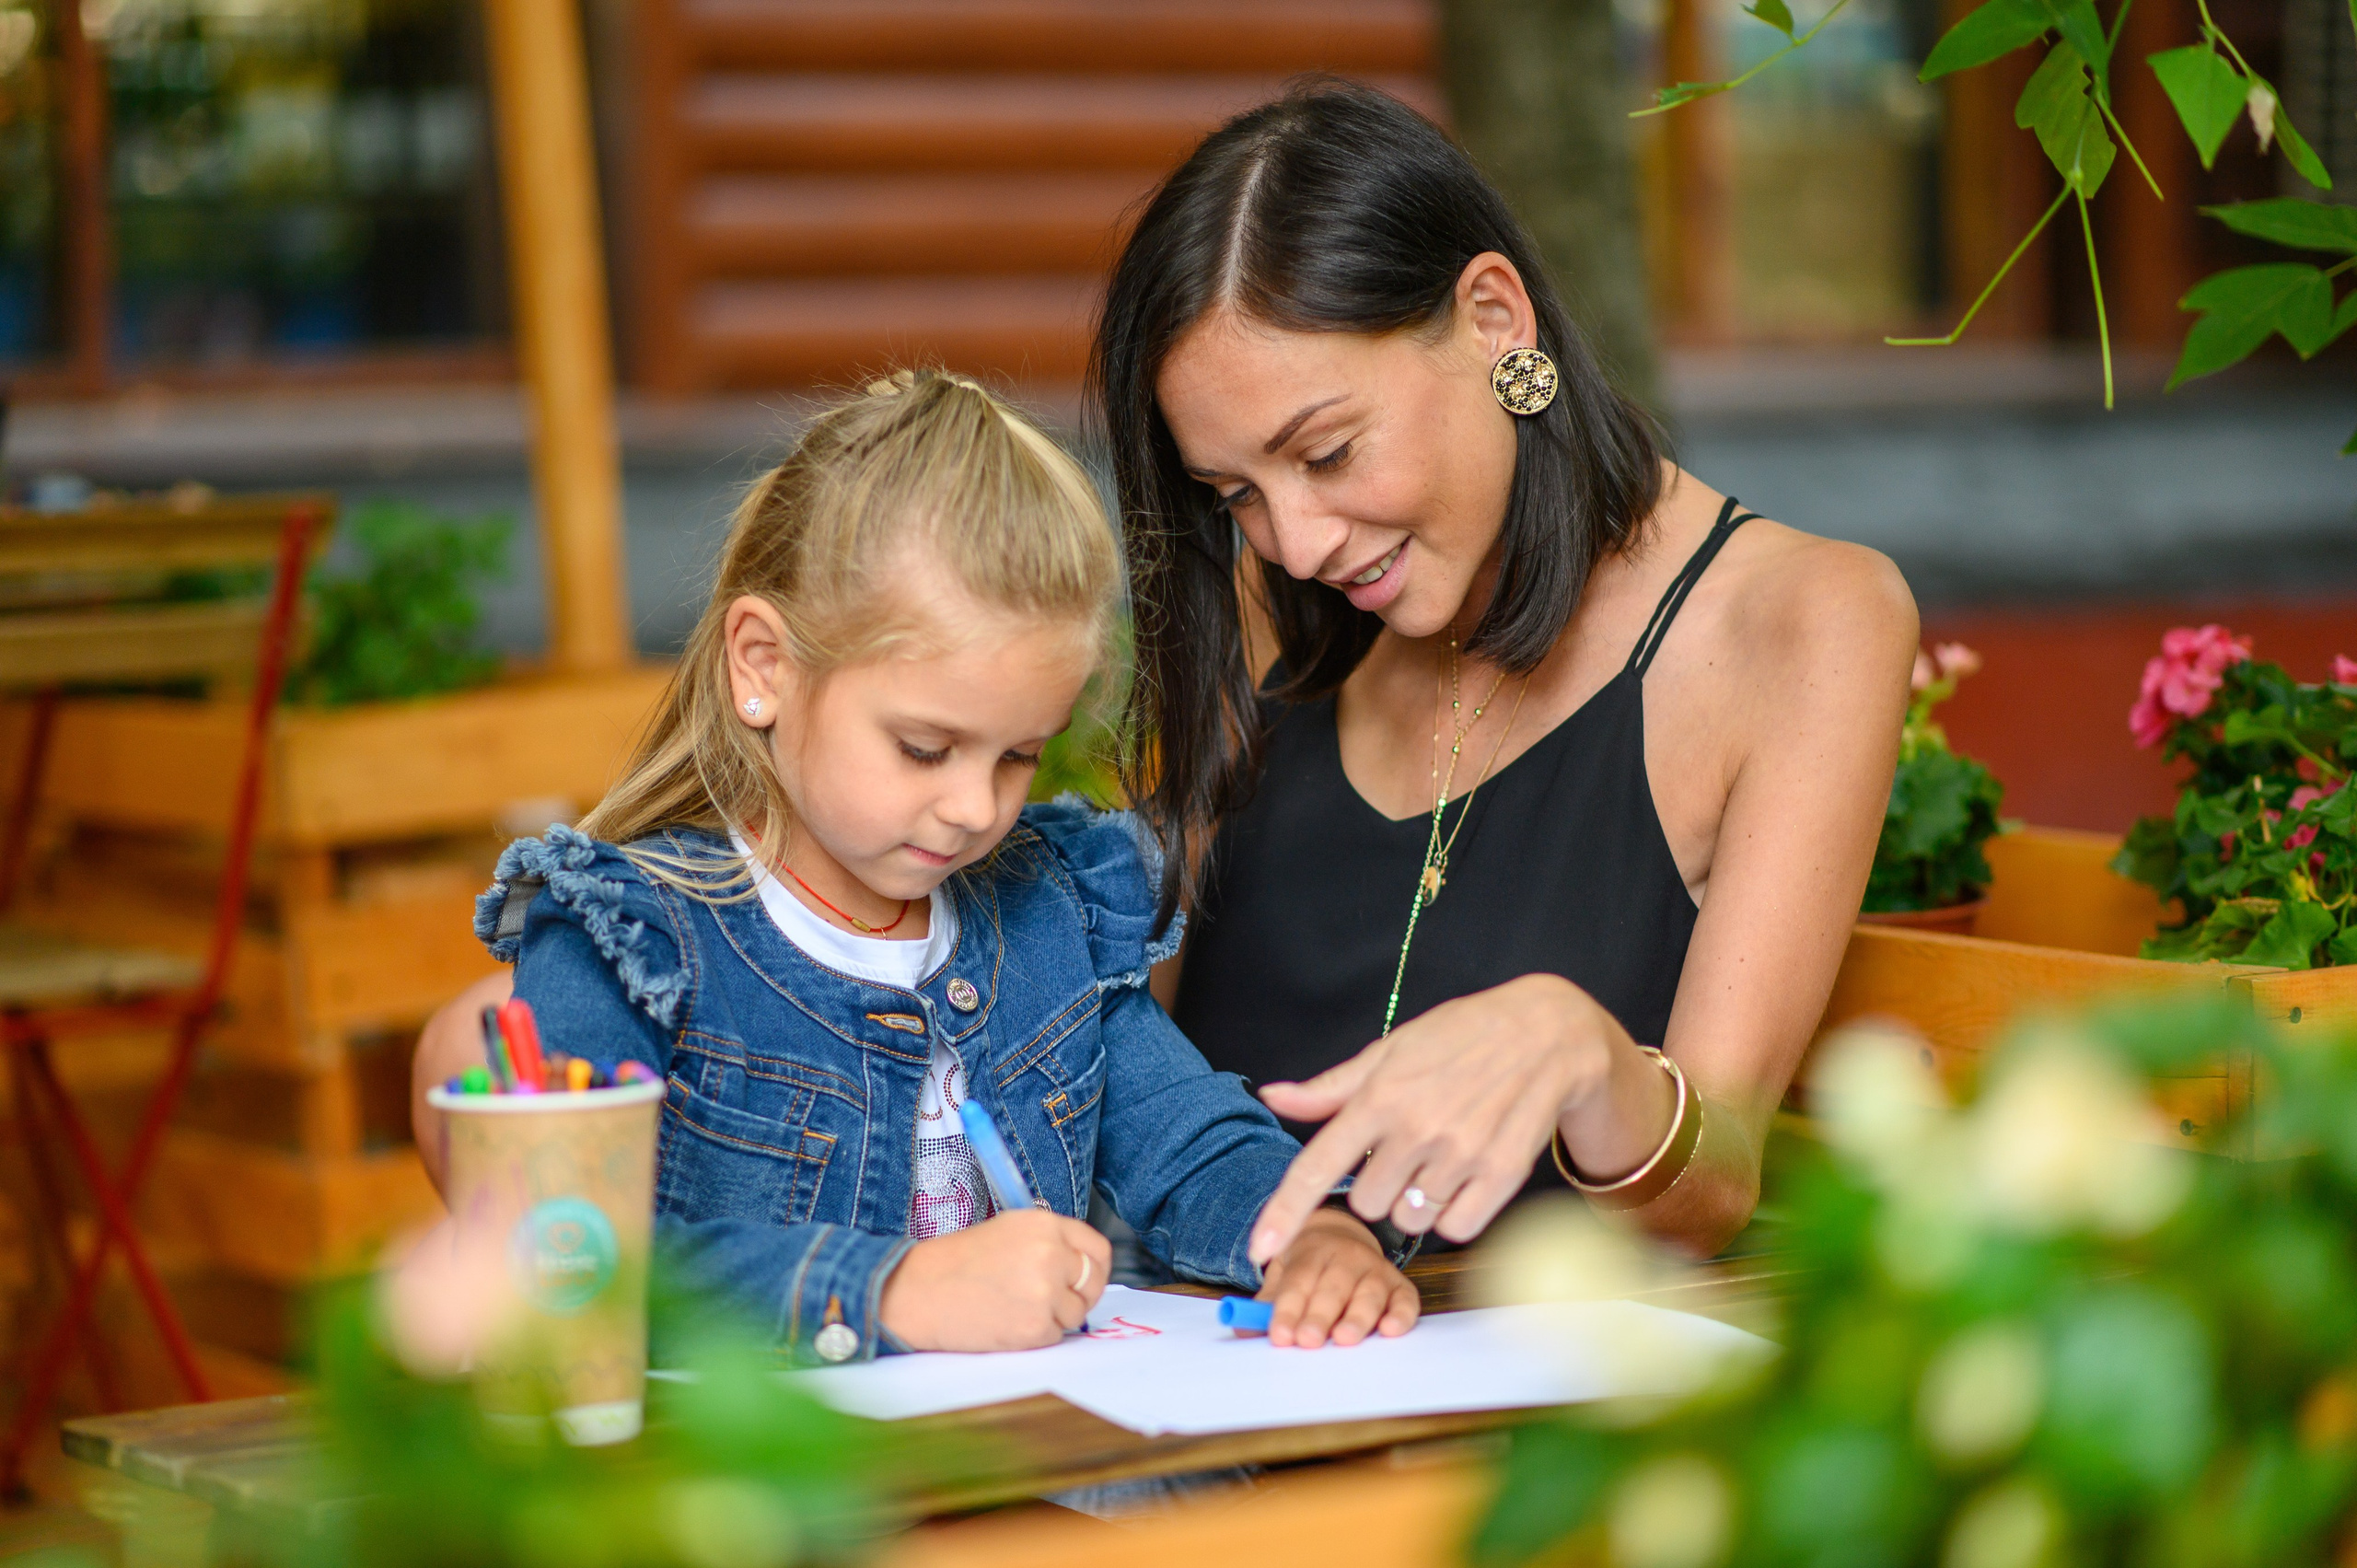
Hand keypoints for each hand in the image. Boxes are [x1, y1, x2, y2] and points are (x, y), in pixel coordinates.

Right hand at [879, 1210, 1110, 1351]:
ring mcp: (1045, 1292)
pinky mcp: (1035, 1328)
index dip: (1095, 1266)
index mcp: (1045, 1224)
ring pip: (1076, 1313)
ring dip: (1054, 1316)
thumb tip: (1083, 1265)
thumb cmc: (957, 1262)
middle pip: (1094, 1282)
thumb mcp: (1008, 1230)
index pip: (1098, 1248)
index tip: (1087, 1278)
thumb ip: (1049, 1242)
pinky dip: (1036, 1335)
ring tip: (1016, 1307)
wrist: (920, 1292)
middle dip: (1080, 1294)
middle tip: (1055, 1299)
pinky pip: (1055, 1336)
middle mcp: (1051, 1255)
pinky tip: (1007, 1321)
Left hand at [1251, 974, 1662, 1263]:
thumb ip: (1331, 1087)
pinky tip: (1464, 1175)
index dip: (1283, 1214)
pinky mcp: (1502, 1175)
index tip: (1259, 1251)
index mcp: (1380, 1095)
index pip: (1317, 1166)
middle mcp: (1417, 1128)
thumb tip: (1273, 1096)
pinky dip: (1454, 1212)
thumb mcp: (1391, 1049)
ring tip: (1439, 1155)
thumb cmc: (1460, 1036)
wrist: (1547, 1032)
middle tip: (1405, 1146)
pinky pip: (1456, 1227)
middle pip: (1365, 1203)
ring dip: (1415, 1200)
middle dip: (1377, 1184)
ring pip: (1409, 1219)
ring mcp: (1461, 1154)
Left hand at [1258, 1208, 1418, 1347]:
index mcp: (1313, 1250)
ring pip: (1369, 1292)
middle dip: (1320, 1315)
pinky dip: (1401, 1315)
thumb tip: (1243, 1329)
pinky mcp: (1400, 1286)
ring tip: (1345, 1340)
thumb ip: (1266, 1304)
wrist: (1342, 1235)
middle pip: (1334, 1286)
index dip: (1288, 1308)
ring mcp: (1376, 1269)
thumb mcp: (1283, 1274)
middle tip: (1308, 1341)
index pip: (1299, 1279)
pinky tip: (1389, 1331)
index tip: (1279, 1336)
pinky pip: (1405, 1300)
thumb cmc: (1308, 1266)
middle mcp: (1347, 1255)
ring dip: (1358, 1317)